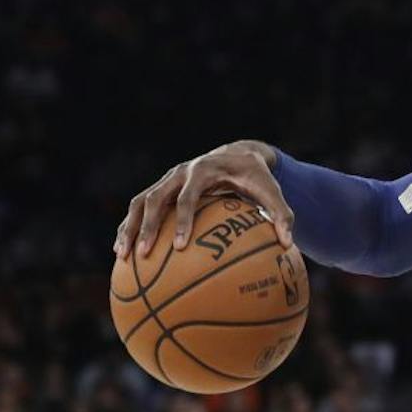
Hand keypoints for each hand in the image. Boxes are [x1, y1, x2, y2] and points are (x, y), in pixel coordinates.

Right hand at [115, 139, 292, 258]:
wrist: (238, 154)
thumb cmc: (255, 177)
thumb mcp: (271, 192)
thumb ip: (281, 215)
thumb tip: (288, 243)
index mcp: (203, 170)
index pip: (189, 196)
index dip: (183, 220)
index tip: (181, 246)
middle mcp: (180, 173)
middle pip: (155, 198)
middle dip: (148, 227)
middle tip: (144, 255)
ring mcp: (167, 179)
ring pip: (139, 203)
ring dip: (129, 228)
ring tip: (123, 256)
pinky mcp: (161, 188)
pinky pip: (139, 208)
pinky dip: (129, 227)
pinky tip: (123, 253)